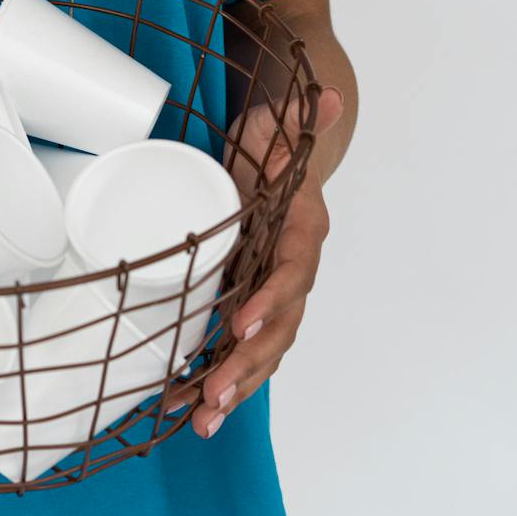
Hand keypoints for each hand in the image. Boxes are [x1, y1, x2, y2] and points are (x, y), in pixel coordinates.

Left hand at [183, 86, 344, 438]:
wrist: (269, 155)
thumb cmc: (270, 141)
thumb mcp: (277, 125)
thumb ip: (296, 120)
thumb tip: (331, 95)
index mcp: (304, 231)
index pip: (293, 271)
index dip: (271, 299)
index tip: (239, 324)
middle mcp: (293, 270)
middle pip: (280, 326)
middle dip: (249, 365)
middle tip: (216, 394)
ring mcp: (271, 292)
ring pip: (262, 350)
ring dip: (234, 387)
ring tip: (201, 420)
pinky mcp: (247, 303)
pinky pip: (237, 349)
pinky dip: (214, 378)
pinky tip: (185, 406)